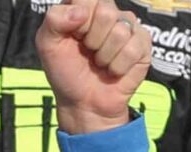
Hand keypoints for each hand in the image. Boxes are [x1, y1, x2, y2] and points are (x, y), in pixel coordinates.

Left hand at [36, 0, 150, 134]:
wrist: (83, 103)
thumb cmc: (66, 72)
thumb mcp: (47, 44)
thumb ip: (54, 19)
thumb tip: (81, 12)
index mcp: (84, 5)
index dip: (79, 19)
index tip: (74, 36)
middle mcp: (108, 11)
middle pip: (106, 12)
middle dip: (92, 39)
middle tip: (89, 51)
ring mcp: (128, 27)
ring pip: (120, 32)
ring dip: (104, 56)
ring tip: (100, 62)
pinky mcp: (143, 45)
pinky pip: (133, 49)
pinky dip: (118, 66)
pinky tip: (114, 70)